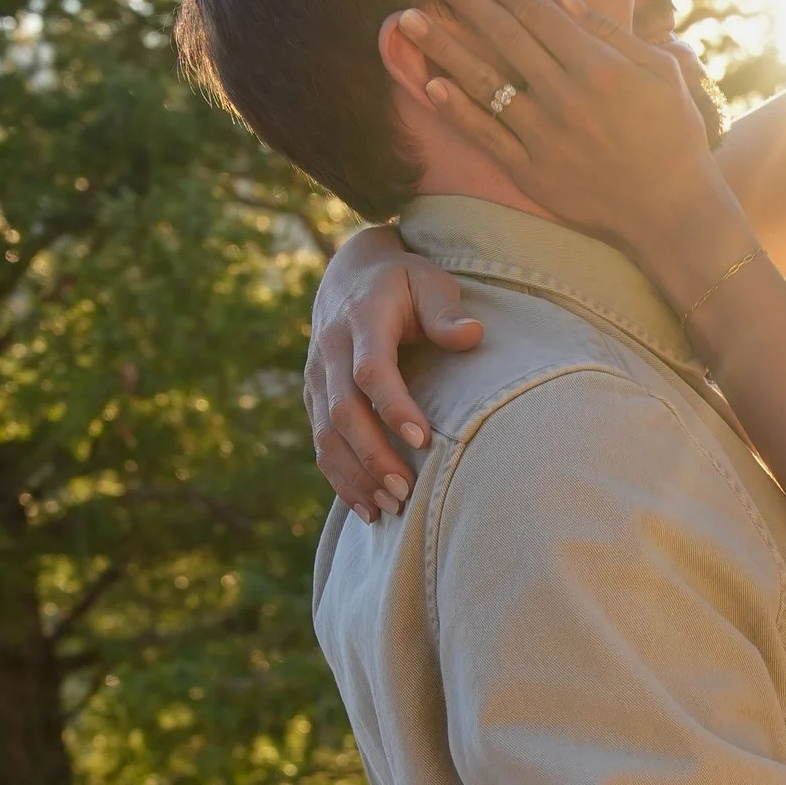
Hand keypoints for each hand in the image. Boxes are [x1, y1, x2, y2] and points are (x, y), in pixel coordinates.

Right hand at [306, 222, 483, 519]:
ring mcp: (317, 377)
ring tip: (391, 506)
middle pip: (344, 411)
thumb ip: (446, 310)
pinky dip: (340, 478)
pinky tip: (367, 508)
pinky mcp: (314, 398)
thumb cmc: (404, 282)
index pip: (371, 369)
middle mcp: (330, 350)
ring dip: (356, 474)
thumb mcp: (429, 281)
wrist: (350, 276)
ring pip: (326, 434)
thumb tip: (471, 334)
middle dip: (373, 454)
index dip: (393, 405)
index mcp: (361, 319)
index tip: (422, 438)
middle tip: (407, 490)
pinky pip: (320, 443)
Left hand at [403, 0, 732, 282]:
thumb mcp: (661, 73)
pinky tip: (428, 83)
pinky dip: (456, 109)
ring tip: (406, 18)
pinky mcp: (531, 171)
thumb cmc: (674, 137)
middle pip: (502, 33)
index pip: (534, 9)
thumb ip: (610, 31)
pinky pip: (485, 134)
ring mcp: (544, 134)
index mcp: (597, 65)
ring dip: (442, 46)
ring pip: (483, 80)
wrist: (673, 213)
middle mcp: (565, 94)